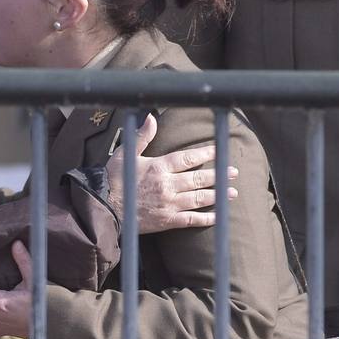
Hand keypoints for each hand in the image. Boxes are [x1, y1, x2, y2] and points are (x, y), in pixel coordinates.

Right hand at [106, 113, 236, 232]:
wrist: (104, 208)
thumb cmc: (114, 179)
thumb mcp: (126, 153)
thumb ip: (142, 136)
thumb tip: (151, 117)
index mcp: (159, 167)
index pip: (188, 157)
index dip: (206, 153)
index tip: (220, 150)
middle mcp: (167, 185)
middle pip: (199, 178)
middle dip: (219, 175)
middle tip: (234, 173)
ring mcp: (169, 204)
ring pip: (199, 198)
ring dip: (218, 195)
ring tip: (232, 192)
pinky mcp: (167, 221)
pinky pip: (191, 219)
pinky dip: (206, 218)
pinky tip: (218, 216)